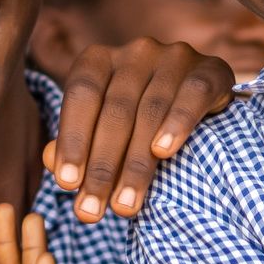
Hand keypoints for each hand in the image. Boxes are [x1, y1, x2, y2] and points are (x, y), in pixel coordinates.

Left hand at [45, 39, 233, 221]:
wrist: (203, 104)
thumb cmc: (140, 121)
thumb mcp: (104, 129)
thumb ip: (77, 144)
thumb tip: (51, 162)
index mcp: (101, 59)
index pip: (81, 95)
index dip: (72, 140)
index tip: (67, 185)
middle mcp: (137, 51)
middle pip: (115, 110)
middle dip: (102, 167)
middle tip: (92, 212)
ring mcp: (175, 57)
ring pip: (151, 111)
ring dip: (136, 164)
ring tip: (125, 206)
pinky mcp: (211, 69)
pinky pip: (192, 94)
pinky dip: (177, 123)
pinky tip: (163, 152)